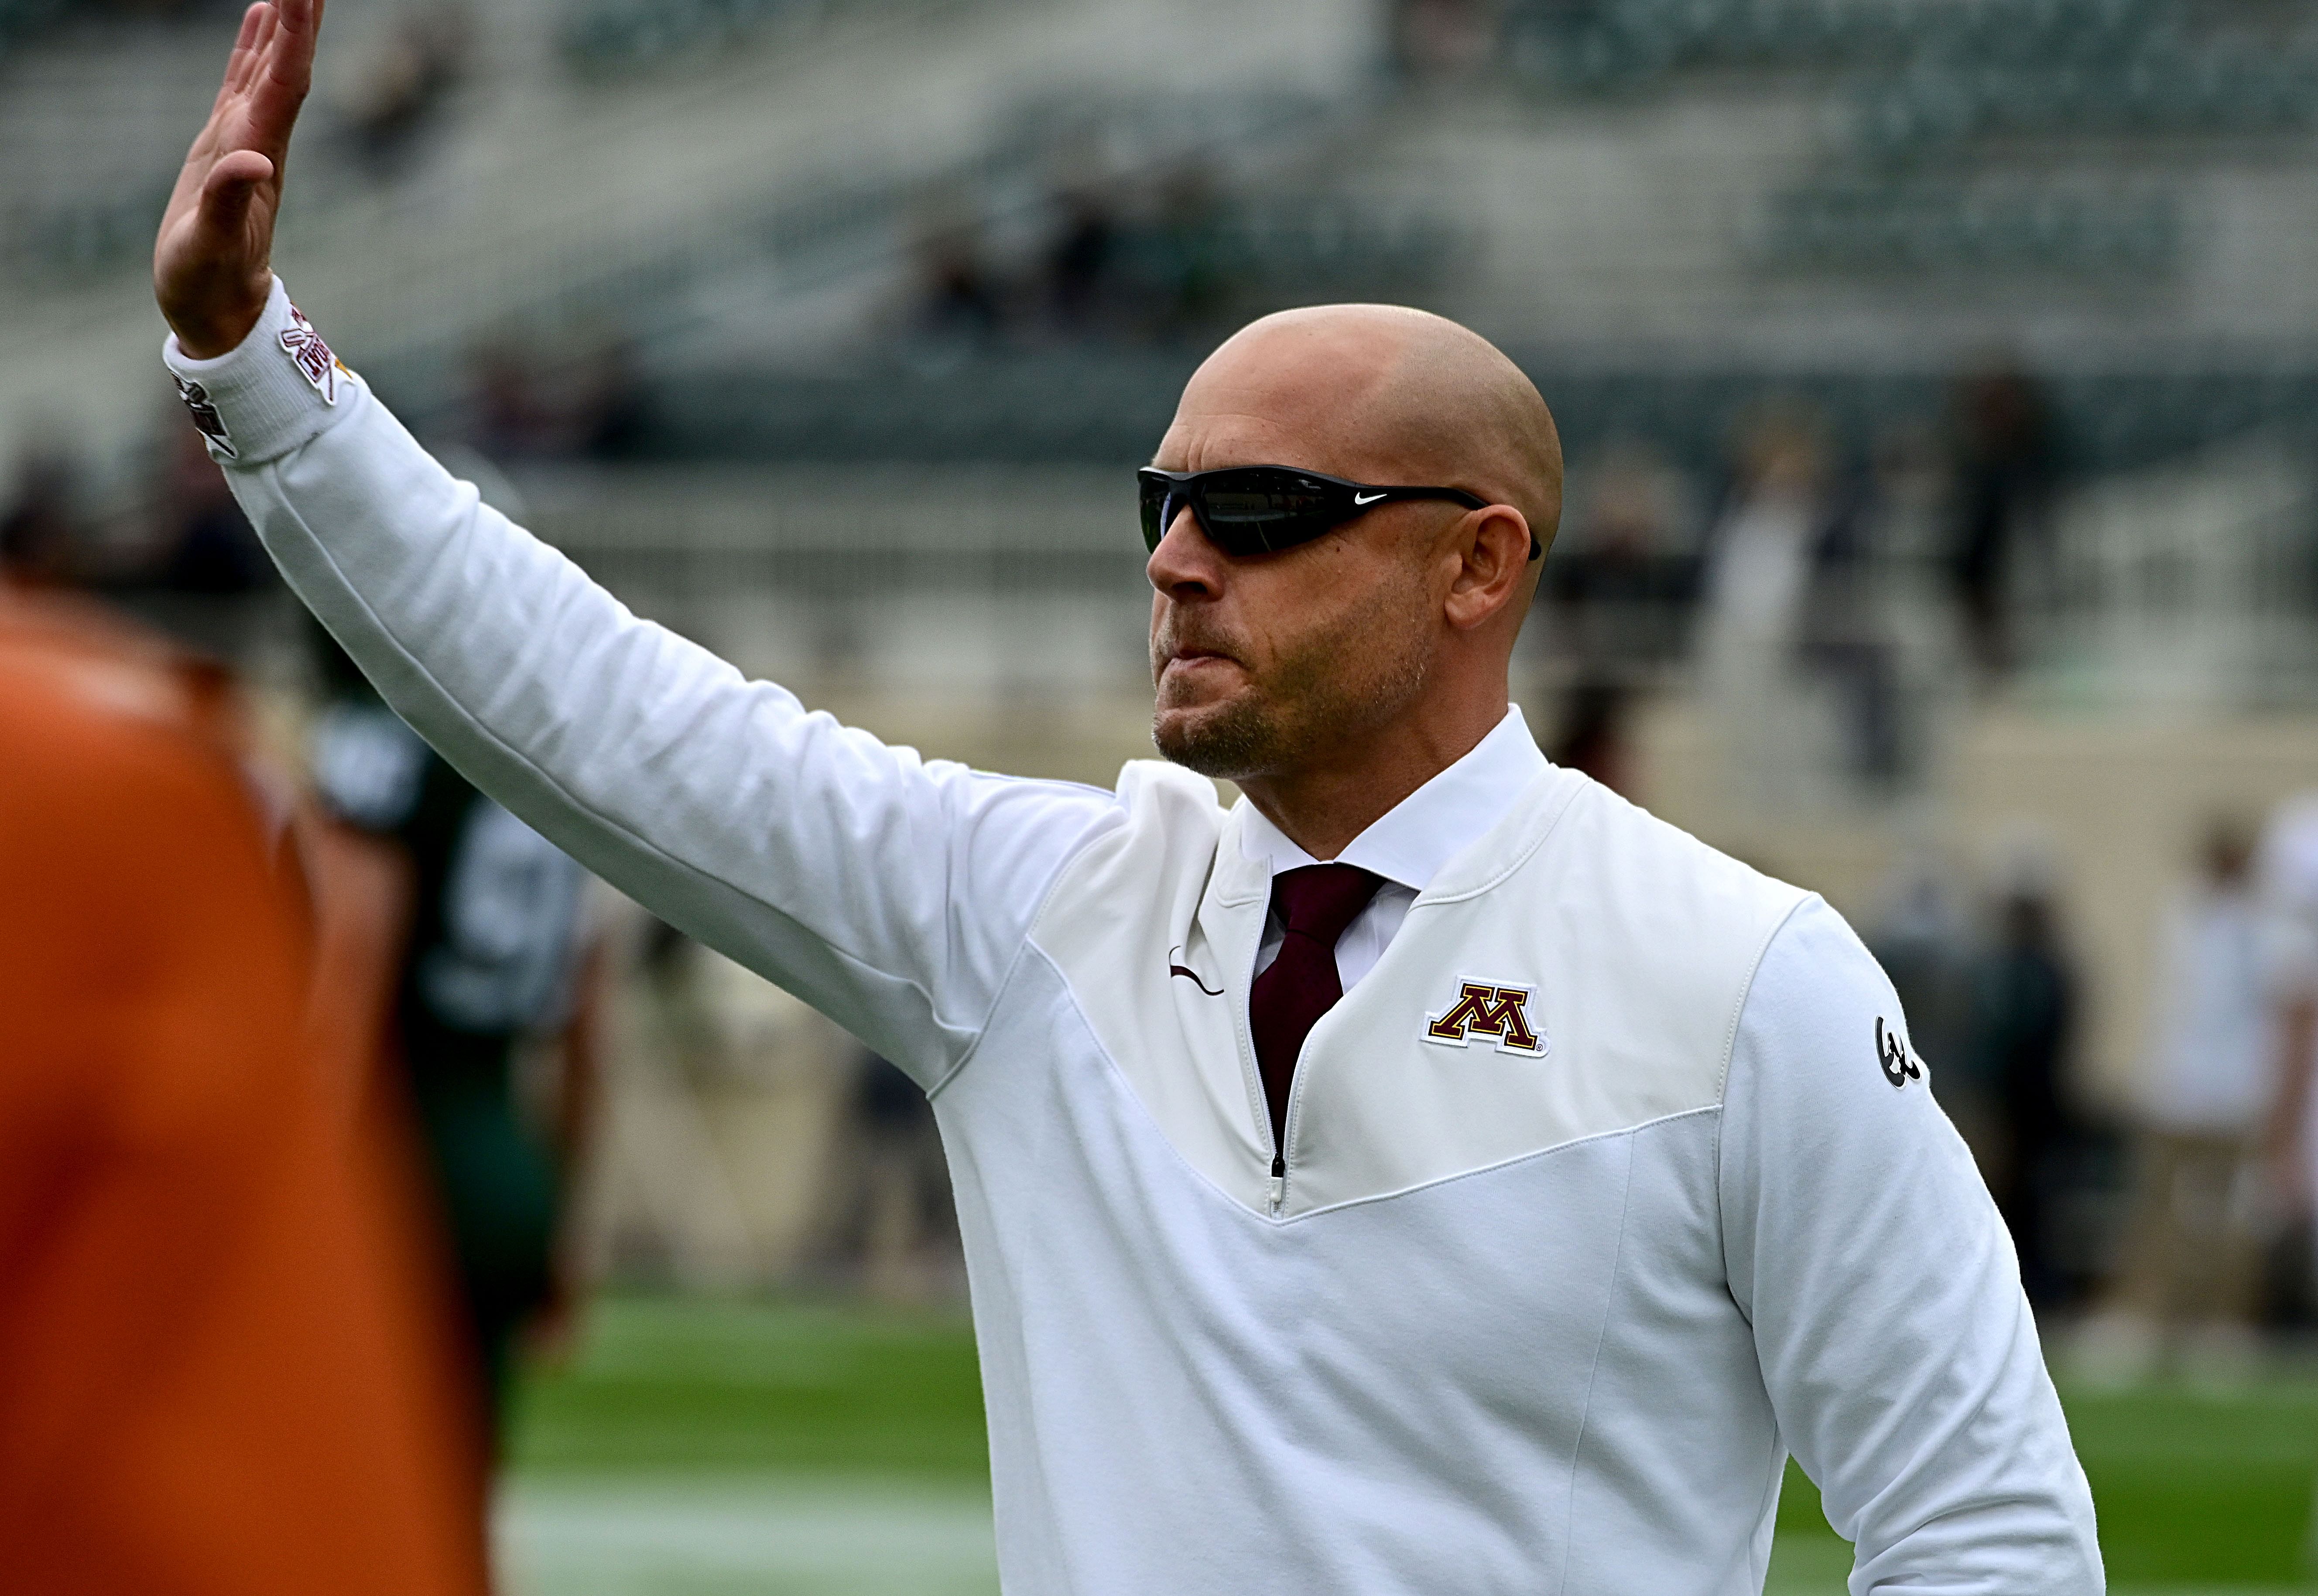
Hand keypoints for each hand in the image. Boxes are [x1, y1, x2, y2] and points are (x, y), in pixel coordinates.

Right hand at [154, 0, 322, 358]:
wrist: (215, 307)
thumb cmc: (209, 283)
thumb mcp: (210, 246)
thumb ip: (228, 204)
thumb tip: (254, 162)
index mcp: (259, 154)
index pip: (287, 84)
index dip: (297, 39)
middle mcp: (260, 140)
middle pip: (288, 68)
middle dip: (300, 21)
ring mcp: (244, 140)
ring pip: (270, 70)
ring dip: (283, 27)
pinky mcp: (225, 146)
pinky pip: (243, 85)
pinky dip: (254, 50)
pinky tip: (261, 22)